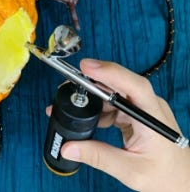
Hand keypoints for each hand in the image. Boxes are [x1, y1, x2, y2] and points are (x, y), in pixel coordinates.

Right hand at [46, 59, 189, 191]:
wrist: (179, 180)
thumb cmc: (165, 176)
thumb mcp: (130, 170)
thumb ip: (98, 157)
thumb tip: (69, 147)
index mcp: (154, 118)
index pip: (135, 86)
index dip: (111, 73)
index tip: (87, 67)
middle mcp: (150, 107)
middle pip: (120, 84)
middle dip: (92, 82)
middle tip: (69, 85)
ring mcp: (143, 109)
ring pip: (113, 93)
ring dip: (92, 98)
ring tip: (73, 107)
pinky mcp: (136, 114)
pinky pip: (113, 104)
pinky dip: (99, 109)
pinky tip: (89, 119)